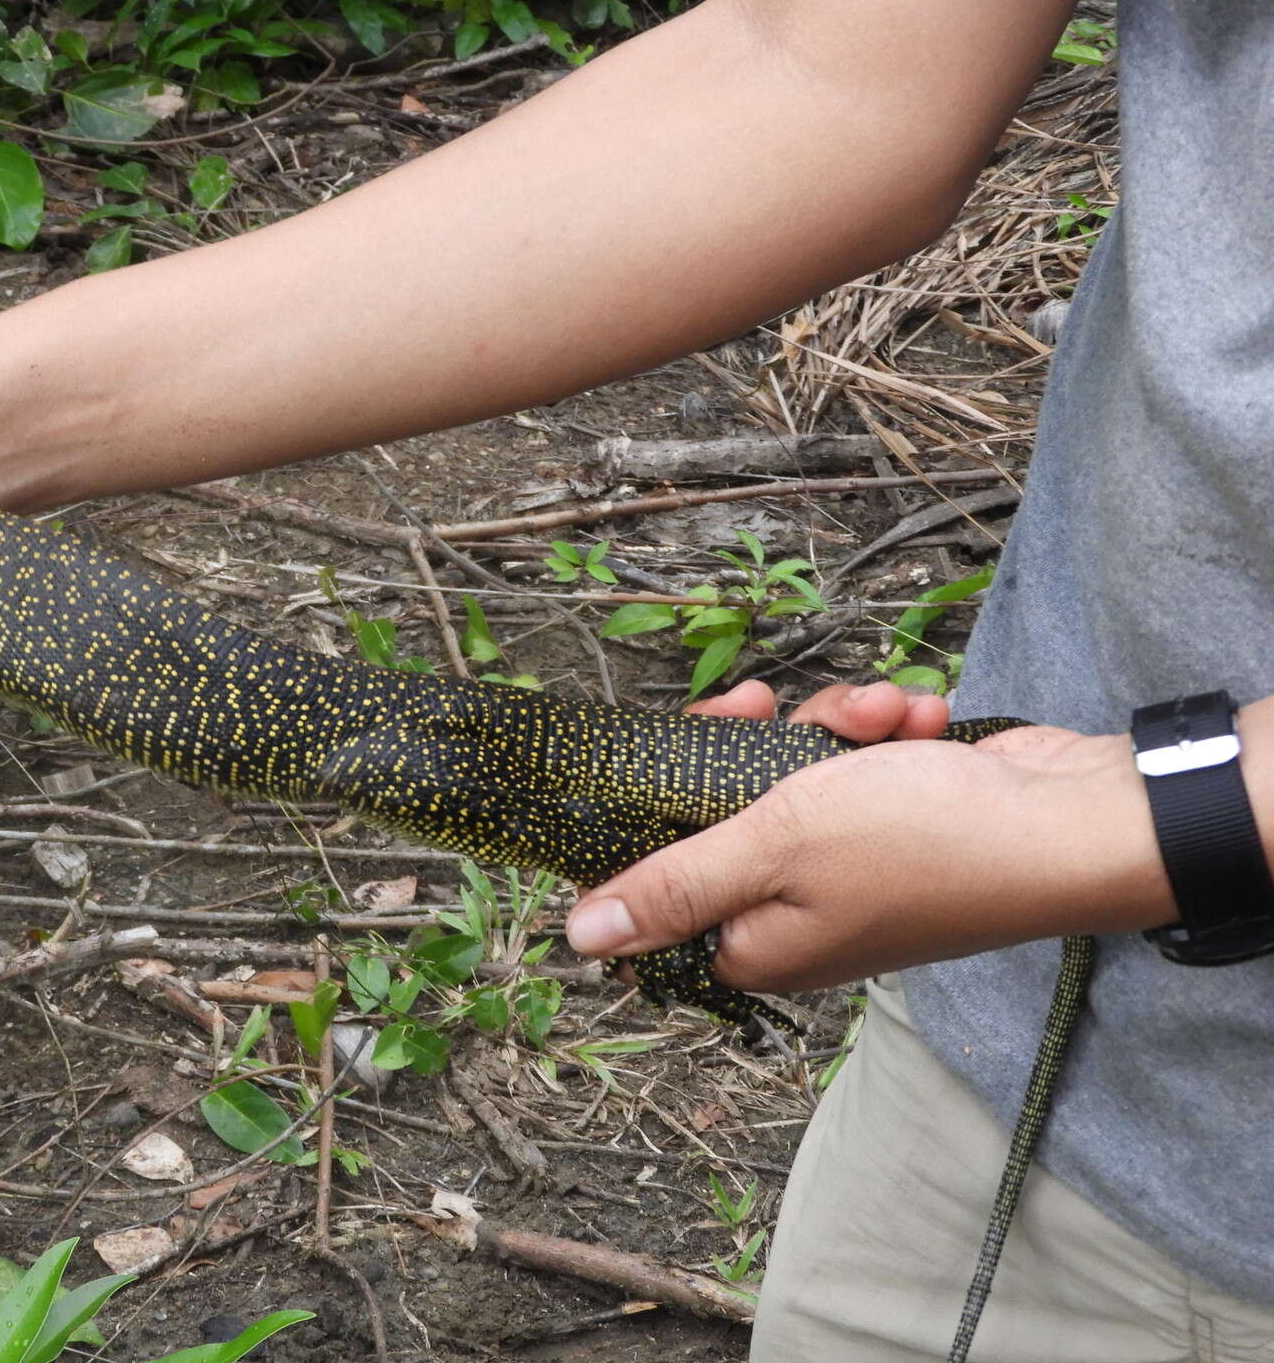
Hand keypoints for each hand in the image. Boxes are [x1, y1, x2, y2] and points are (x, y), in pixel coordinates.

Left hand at [563, 680, 1171, 990]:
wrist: (1073, 821)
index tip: (673, 743)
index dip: (653, 808)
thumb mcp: (774, 848)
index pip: (657, 879)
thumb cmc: (924, 842)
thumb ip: (674, 886)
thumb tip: (576, 938)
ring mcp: (847, 867)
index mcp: (752, 942)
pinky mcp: (894, 823)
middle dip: (753, 746)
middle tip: (766, 706)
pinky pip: (854, 764)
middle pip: (720, 811)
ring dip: (831, 730)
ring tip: (883, 720)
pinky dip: (882, 733)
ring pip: (790, 774)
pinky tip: (918, 721)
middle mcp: (793, 913)